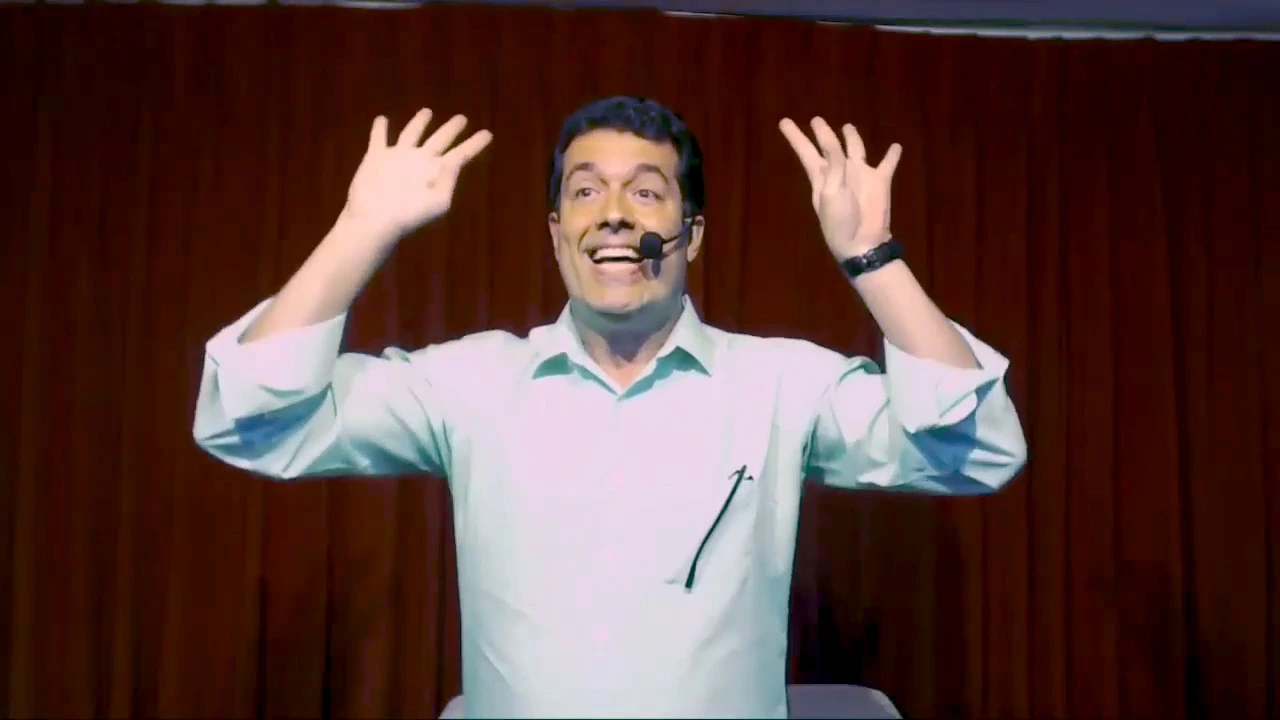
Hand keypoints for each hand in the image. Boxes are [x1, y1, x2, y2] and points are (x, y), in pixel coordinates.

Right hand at [344, 108, 492, 240]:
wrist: (375, 220)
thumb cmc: (409, 216)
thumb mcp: (438, 202)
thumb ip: (449, 179)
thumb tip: (455, 160)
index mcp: (437, 172)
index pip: (461, 154)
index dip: (475, 144)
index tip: (488, 134)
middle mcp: (420, 161)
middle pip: (440, 139)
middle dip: (451, 129)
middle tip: (462, 118)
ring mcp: (398, 158)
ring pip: (411, 133)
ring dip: (419, 121)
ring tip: (427, 111)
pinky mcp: (377, 157)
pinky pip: (379, 138)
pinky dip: (379, 129)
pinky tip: (381, 120)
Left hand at [779, 117, 901, 258]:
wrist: (861, 242)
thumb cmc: (839, 220)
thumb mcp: (831, 191)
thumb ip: (833, 164)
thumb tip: (832, 140)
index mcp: (821, 176)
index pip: (805, 150)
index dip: (795, 136)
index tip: (783, 122)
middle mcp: (839, 171)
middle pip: (828, 147)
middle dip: (822, 133)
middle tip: (816, 119)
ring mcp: (860, 175)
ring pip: (855, 149)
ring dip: (852, 138)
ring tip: (848, 127)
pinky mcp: (880, 181)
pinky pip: (887, 164)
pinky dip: (892, 155)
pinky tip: (896, 146)